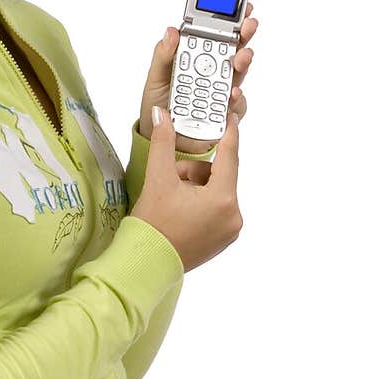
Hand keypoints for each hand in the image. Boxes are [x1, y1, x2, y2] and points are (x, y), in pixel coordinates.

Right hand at [131, 101, 242, 272]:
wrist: (145, 264)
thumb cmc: (152, 224)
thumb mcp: (158, 178)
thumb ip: (163, 143)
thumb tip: (162, 114)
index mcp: (223, 199)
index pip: (229, 156)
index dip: (229, 134)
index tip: (232, 117)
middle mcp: (233, 216)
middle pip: (219, 177)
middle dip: (194, 172)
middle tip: (171, 180)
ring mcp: (230, 231)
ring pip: (217, 193)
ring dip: (196, 188)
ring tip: (171, 200)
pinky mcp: (223, 241)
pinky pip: (217, 211)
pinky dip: (200, 204)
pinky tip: (180, 214)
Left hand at [138, 2, 258, 153]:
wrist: (159, 137)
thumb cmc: (158, 104)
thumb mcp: (156, 76)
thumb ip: (163, 54)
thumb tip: (172, 31)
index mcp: (198, 58)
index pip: (217, 34)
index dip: (231, 20)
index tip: (241, 8)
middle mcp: (214, 72)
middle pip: (234, 49)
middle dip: (244, 35)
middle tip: (248, 26)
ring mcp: (222, 91)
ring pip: (239, 73)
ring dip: (243, 63)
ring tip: (241, 58)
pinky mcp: (225, 113)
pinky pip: (236, 104)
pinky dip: (236, 97)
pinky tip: (232, 92)